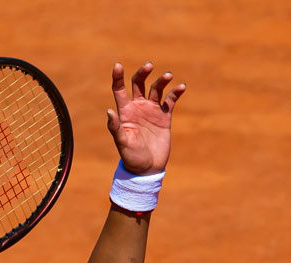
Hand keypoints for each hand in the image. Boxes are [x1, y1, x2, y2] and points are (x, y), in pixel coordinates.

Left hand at [106, 61, 185, 175]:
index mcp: (125, 112)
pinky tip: (181, 87)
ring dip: (162, 80)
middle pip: (139, 83)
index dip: (118, 77)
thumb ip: (115, 127)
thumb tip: (109, 112)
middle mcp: (138, 108)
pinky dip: (176, 92)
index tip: (117, 65)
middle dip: (142, 73)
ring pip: (156, 89)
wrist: (147, 169)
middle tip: (149, 66)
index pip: (119, 90)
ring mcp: (151, 111)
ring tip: (167, 76)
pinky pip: (171, 100)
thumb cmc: (131, 157)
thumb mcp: (122, 143)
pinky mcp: (164, 117)